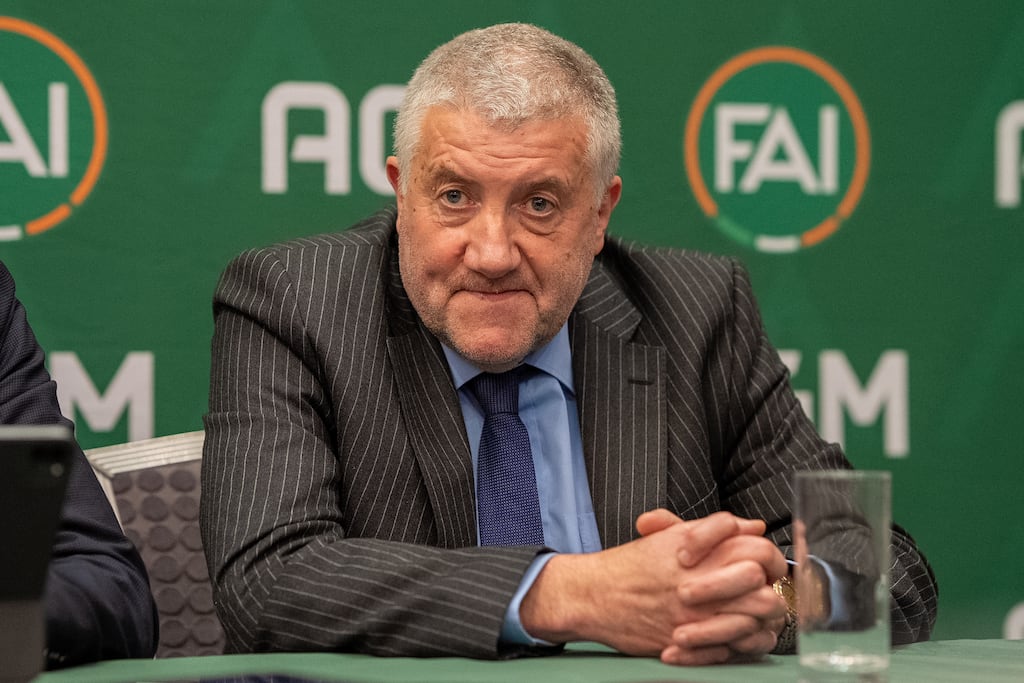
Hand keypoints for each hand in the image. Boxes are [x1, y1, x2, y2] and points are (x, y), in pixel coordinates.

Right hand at [519, 510, 784, 662]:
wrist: (594, 596)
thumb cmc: (630, 566)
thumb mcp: (669, 536)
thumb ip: (715, 530)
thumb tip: (754, 527)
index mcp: (697, 546)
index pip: (755, 544)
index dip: (768, 553)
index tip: (765, 562)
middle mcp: (700, 576)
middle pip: (760, 574)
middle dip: (771, 579)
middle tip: (767, 585)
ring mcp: (698, 610)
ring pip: (758, 609)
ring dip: (764, 610)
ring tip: (757, 610)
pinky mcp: (692, 639)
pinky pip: (740, 643)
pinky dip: (748, 639)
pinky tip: (742, 633)